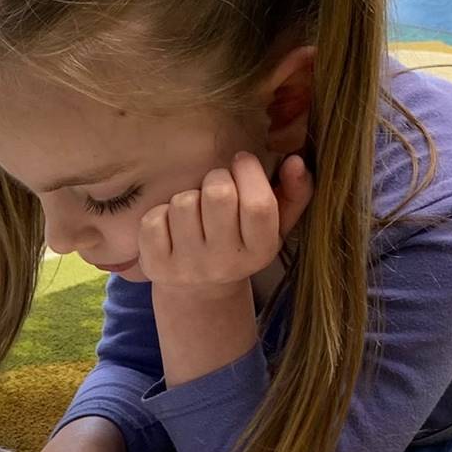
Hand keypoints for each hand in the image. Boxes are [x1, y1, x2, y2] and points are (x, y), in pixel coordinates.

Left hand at [138, 152, 314, 295]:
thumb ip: (295, 193)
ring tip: (196, 211)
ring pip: (184, 202)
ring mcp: (189, 267)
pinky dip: (161, 214)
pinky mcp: (157, 266)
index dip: (249, 172)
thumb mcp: (275, 226)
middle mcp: (225, 263)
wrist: (201, 291)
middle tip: (217, 186)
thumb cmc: (241, 243)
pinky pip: (154, 219)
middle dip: (216, 178)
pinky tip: (172, 226)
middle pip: (218, 194)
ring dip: (189, 197)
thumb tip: (297, 161)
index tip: (242, 161)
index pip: (258, 205)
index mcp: (260, 251)